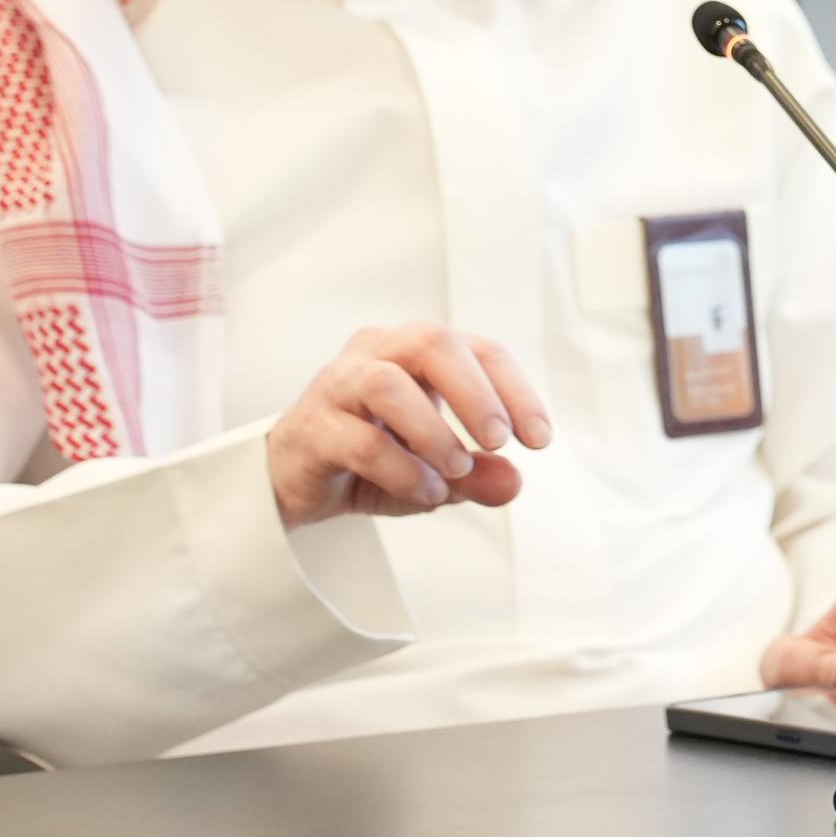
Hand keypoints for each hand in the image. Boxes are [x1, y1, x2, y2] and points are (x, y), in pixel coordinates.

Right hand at [265, 325, 553, 530]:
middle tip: (500, 440)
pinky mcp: (312, 427)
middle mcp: (376, 353)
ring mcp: (338, 385)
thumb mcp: (437, 473)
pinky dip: (403, 469)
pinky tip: (426, 492)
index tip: (539, 439)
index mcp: (416, 351)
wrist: (295, 481)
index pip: (477, 349)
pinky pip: (361, 440)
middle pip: (431, 344)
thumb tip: (514, 483)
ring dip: (433, 432)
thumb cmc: (370, 459)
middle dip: (476, 393)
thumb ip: (477, 477)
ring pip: (387, 385)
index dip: (516, 390)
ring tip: (458, 470)